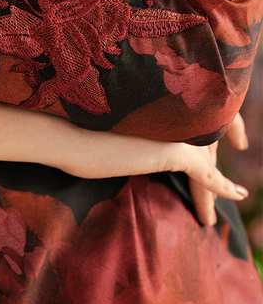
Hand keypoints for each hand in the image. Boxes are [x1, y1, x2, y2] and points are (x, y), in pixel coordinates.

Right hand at [0, 102, 247, 224]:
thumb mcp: (106, 132)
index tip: (211, 153)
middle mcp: (169, 113)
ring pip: (205, 159)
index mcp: (154, 105)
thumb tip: (117, 140)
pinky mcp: (174, 151)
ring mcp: (174, 131)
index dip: (203, 139)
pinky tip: (236, 195)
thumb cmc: (73, 132)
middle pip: (202, 140)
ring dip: (215, 181)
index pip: (189, 122)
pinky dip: (222, 187)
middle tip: (224, 185)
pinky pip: (206, 174)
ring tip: (226, 198)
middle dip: (212, 163)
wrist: (67, 136)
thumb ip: (127, 133)